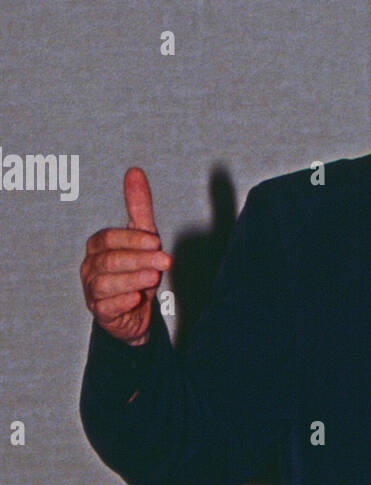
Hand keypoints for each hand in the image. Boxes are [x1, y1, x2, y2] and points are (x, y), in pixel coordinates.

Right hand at [81, 168, 170, 346]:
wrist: (135, 312)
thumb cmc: (136, 270)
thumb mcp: (142, 238)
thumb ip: (138, 207)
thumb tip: (135, 171)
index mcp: (98, 246)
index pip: (108, 238)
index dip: (132, 239)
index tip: (157, 242)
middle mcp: (91, 267)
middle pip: (109, 260)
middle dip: (138, 259)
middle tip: (165, 260)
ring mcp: (93, 291)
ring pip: (105, 284)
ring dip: (132, 279)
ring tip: (154, 279)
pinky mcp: (101, 313)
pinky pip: (106, 307)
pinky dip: (122, 302)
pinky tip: (137, 299)